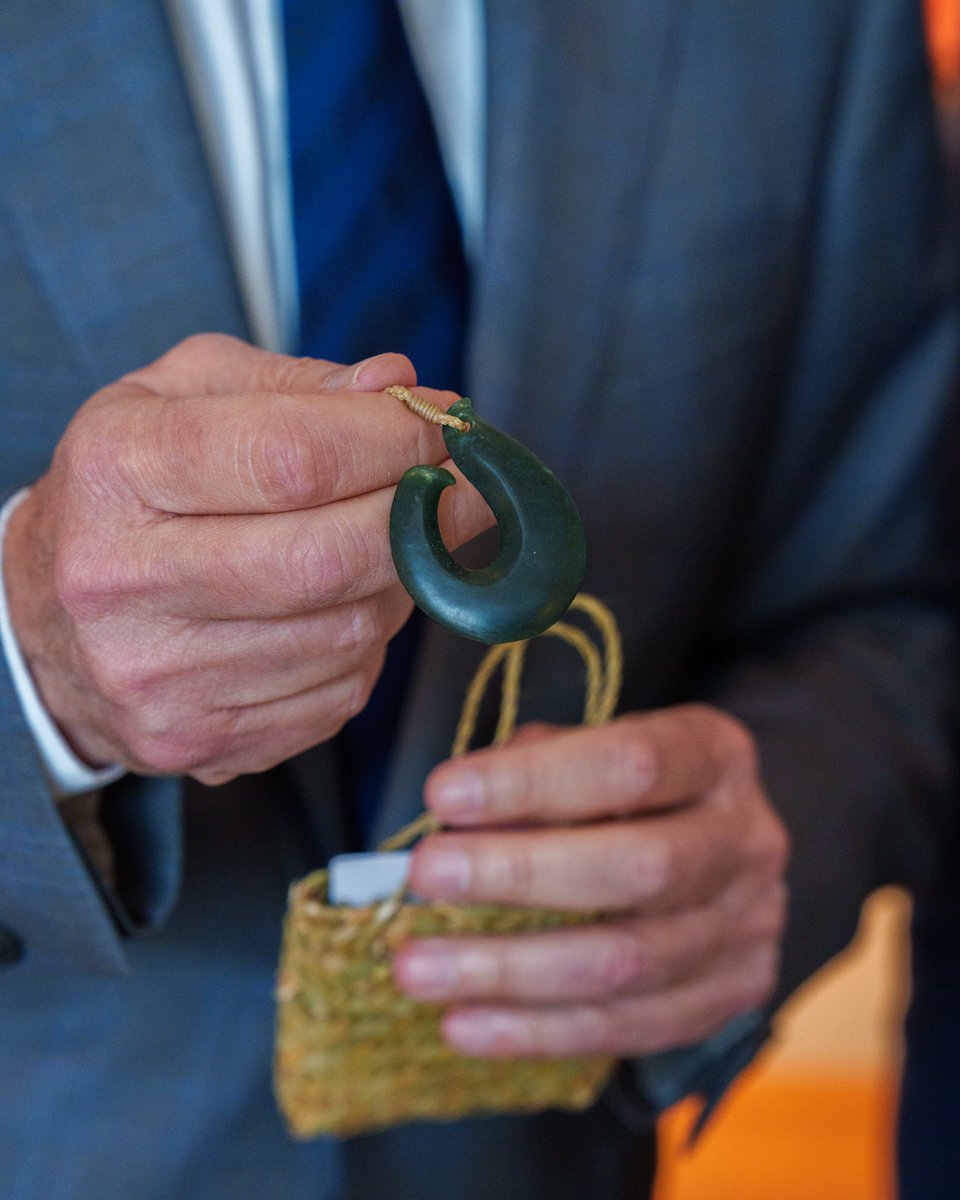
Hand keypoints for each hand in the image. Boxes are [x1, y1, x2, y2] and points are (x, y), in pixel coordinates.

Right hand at [3, 334, 489, 783]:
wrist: (51, 616)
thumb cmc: (136, 486)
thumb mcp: (184, 397)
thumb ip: (297, 386)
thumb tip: (404, 390)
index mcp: (119, 469)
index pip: (293, 458)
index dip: (396, 443)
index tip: (447, 432)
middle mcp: (124, 581)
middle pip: (329, 559)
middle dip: (428, 520)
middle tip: (473, 492)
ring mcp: (159, 678)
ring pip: (350, 634)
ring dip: (401, 586)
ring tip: (390, 547)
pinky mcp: (199, 741)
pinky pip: (339, 694)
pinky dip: (367, 647)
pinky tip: (341, 610)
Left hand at [394, 706, 788, 1057]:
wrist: (715, 854)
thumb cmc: (624, 789)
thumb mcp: (589, 750)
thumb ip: (534, 767)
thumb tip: (455, 818)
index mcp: (716, 755)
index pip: (632, 763)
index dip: (533, 781)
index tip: (443, 794)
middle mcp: (746, 840)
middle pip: (641, 867)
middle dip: (519, 874)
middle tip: (424, 876)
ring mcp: (746, 927)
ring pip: (626, 962)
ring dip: (508, 969)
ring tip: (416, 967)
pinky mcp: (727, 998)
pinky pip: (623, 1028)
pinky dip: (533, 1031)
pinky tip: (462, 1024)